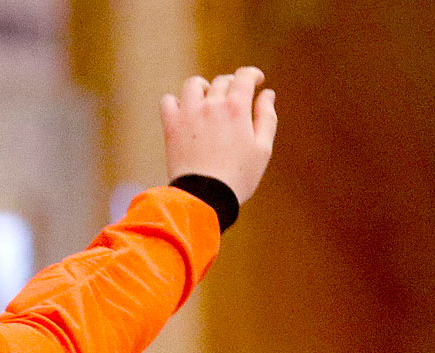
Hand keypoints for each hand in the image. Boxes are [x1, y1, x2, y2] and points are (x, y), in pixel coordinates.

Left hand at [161, 67, 276, 204]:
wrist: (205, 197)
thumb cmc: (238, 176)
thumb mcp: (262, 148)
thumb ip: (266, 117)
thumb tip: (267, 93)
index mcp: (237, 108)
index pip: (244, 76)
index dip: (252, 74)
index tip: (256, 81)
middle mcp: (211, 105)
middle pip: (221, 81)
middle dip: (232, 85)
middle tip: (235, 99)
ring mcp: (189, 114)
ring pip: (193, 85)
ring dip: (203, 87)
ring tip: (207, 99)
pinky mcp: (171, 126)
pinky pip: (168, 101)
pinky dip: (176, 101)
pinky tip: (185, 111)